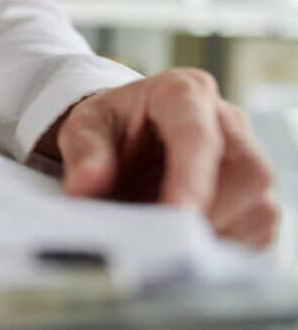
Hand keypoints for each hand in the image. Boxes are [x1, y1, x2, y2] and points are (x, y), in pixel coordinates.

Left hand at [36, 68, 279, 248]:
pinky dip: (219, 248)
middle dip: (203, 213)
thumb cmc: (111, 127)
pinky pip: (256, 234)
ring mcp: (249, 161)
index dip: (191, 177)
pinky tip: (184, 247)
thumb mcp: (85, 126)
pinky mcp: (255, 200)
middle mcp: (228, 122)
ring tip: (161, 239)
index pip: (198, 134)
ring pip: (257, 208)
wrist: (128, 141)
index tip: (176, 212)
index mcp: (184, 93)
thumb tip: (84, 184)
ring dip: (210, 235)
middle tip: (157, 237)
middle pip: (244, 174)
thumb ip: (85, 151)